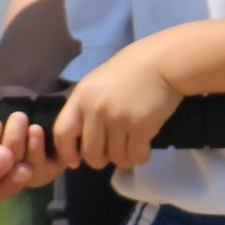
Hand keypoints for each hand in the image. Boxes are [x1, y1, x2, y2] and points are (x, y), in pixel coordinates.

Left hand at [53, 47, 184, 171]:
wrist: (161, 63)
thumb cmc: (129, 71)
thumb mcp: (97, 84)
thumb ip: (86, 108)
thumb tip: (79, 140)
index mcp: (81, 97)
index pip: (62, 132)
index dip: (66, 152)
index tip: (75, 161)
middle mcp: (96, 109)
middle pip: (90, 153)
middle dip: (99, 160)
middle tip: (110, 153)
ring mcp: (119, 118)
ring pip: (115, 158)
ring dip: (123, 158)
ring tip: (130, 147)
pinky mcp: (141, 126)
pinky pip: (135, 156)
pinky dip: (139, 157)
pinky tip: (143, 148)